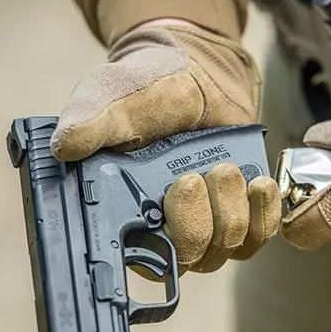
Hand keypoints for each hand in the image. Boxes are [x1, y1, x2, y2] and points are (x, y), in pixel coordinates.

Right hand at [52, 21, 280, 273]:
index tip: (171, 202)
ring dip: (233, 212)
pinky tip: (261, 184)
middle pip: (194, 257)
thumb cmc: (150, 88)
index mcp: (129, 210)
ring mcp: (210, 219)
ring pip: (229, 249)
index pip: (144, 257)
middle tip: (198, 174)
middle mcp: (170, 224)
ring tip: (227, 169)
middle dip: (200, 222)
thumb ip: (93, 120)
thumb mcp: (114, 95)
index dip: (161, 248)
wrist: (198, 73)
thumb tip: (66, 145)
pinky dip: (264, 214)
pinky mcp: (242, 209)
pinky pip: (260, 233)